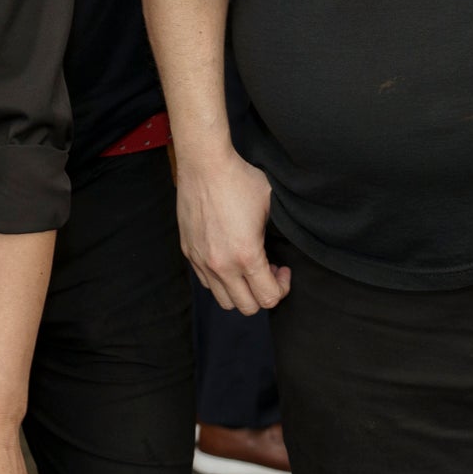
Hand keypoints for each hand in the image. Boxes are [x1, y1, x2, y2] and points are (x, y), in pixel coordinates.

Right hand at [178, 142, 288, 313]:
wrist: (204, 165)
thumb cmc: (239, 181)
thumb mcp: (270, 206)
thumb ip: (276, 235)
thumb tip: (282, 247)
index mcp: (246, 255)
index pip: (268, 298)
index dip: (282, 287)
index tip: (283, 269)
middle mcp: (222, 265)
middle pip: (246, 307)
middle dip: (263, 295)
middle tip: (269, 272)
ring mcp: (202, 261)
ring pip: (224, 300)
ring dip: (241, 292)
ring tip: (248, 268)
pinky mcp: (189, 253)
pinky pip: (207, 283)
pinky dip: (221, 281)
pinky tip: (230, 260)